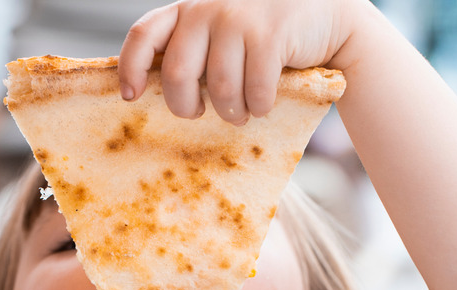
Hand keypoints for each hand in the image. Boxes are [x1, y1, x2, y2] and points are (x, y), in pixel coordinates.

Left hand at [118, 0, 355, 124]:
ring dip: (231, 112)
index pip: (143, 34)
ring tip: (240, 112)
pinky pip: (254, 91)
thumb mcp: (221, 32)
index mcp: (187, 9)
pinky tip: (264, 104)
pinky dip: (260, 107)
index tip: (131, 96)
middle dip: (186, 107)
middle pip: (178, 74)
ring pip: (220, 89)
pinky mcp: (270, 34)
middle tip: (199, 113)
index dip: (131, 68)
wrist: (324, 17)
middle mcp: (207, 8)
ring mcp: (239, 18)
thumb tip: (156, 91)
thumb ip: (192, 49)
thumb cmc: (264, 36)